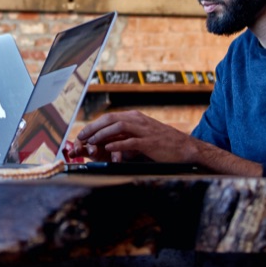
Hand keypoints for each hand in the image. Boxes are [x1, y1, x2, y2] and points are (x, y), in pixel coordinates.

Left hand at [70, 110, 194, 163]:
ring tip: (92, 142)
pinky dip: (118, 145)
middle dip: (93, 127)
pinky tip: (109, 149)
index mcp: (135, 117)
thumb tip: (107, 141)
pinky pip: (131, 142)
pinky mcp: (150, 143)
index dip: (94, 124)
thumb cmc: (162, 143)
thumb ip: (126, 135)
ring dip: (103, 135)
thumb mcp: (142, 135)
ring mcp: (144, 131)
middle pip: (111, 119)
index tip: (82, 133)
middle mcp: (138, 120)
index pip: (109, 117)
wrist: (184, 147)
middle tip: (81, 137)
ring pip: (119, 127)